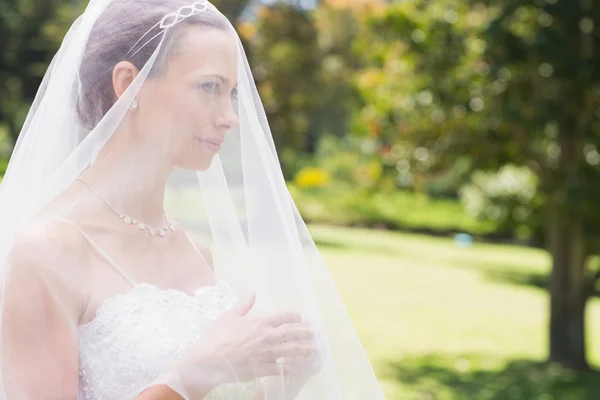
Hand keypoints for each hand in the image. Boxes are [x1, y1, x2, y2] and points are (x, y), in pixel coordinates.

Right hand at [162, 292, 316, 397]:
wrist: (209, 359)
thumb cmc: (216, 337)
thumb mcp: (229, 316)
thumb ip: (243, 304)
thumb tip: (252, 292)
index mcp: (259, 322)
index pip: (283, 317)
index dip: (294, 317)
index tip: (299, 318)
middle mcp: (266, 337)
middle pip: (292, 333)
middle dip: (304, 333)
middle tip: (313, 334)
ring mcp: (266, 353)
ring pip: (290, 351)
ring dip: (303, 350)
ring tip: (311, 350)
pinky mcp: (262, 368)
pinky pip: (281, 369)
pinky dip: (290, 369)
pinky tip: (297, 369)